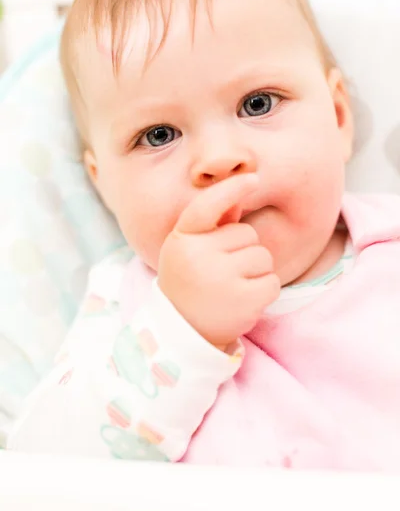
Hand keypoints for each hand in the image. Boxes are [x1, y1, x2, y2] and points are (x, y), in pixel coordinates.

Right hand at [158, 174, 279, 347]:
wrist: (184, 333)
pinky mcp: (243, 300)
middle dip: (242, 250)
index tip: (253, 178)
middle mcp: (198, 255)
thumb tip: (240, 194)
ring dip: (255, 271)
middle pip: (246, 234)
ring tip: (231, 288)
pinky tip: (242, 301)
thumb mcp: (192, 250)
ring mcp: (221, 279)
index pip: (208, 206)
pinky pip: (272, 281)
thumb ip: (214, 223)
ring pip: (262, 256)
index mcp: (182, 239)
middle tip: (221, 273)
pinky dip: (264, 291)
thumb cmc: (190, 281)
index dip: (231, 189)